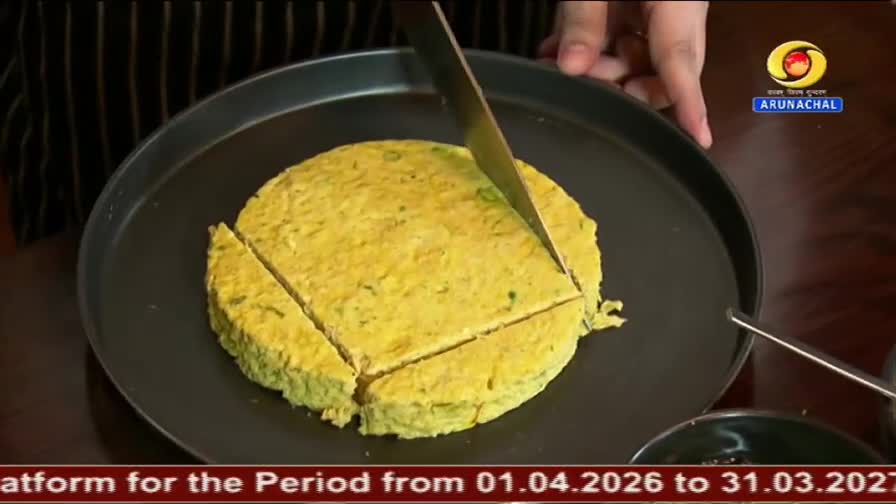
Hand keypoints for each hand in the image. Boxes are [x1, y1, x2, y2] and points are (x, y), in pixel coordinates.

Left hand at [538, 1, 712, 148]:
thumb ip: (584, 20)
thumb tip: (571, 68)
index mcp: (677, 1)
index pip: (681, 62)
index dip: (689, 104)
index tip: (701, 139)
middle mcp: (678, 10)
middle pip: (661, 70)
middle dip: (618, 83)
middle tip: (578, 72)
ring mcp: (660, 7)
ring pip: (637, 59)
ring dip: (599, 66)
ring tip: (558, 57)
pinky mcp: (641, 3)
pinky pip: (622, 38)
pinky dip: (593, 48)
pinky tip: (558, 48)